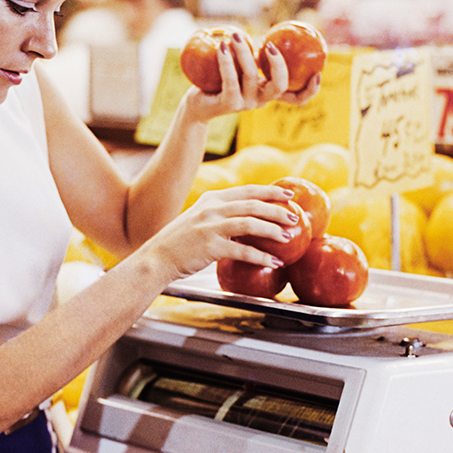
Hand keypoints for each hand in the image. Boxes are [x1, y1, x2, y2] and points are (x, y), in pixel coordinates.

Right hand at [136, 184, 298, 282]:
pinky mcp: (210, 246)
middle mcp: (212, 208)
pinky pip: (243, 250)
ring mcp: (210, 226)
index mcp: (211, 199)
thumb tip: (249, 219)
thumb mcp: (199, 219)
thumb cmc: (180, 242)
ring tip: (288, 237)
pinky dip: (261, 256)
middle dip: (278, 209)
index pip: (247, 191)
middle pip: (253, 204)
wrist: (157, 257)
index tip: (288, 194)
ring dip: (273, 230)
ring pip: (251, 223)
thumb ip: (220, 215)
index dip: (270, 191)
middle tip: (295, 216)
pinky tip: (274, 261)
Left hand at [185, 35, 320, 121]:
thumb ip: (256, 54)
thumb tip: (271, 28)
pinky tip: (221, 46)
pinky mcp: (228, 104)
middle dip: (279, 66)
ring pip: (250, 76)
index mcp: (269, 93)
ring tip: (234, 35)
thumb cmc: (221, 79)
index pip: (297, 98)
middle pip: (279, 87)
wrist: (197, 103)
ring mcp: (245, 105)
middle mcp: (260, 100)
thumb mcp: (241, 66)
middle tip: (270, 45)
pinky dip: (226, 61)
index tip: (318, 72)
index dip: (311, 90)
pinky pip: (230, 80)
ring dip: (243, 52)